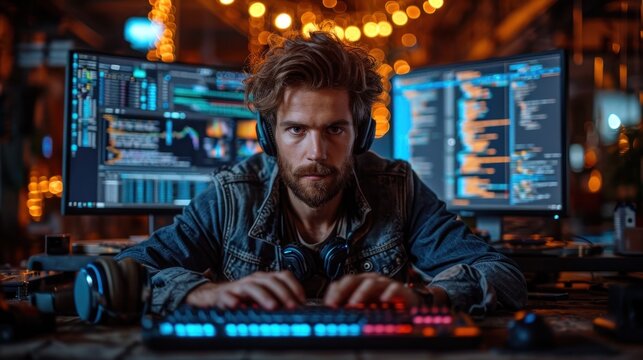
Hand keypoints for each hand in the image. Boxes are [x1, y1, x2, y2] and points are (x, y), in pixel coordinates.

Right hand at [185, 271, 305, 309]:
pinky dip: (233, 301)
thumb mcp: (263, 296)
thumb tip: (297, 309)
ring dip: (263, 296)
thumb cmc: (244, 297)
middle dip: (283, 293)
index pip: (283, 276)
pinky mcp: (224, 295)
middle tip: (292, 307)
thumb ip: (278, 299)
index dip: (295, 286)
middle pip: (270, 281)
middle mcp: (254, 279)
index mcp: (265, 278)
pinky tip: (239, 307)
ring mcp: (238, 286)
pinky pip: (228, 297)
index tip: (302, 301)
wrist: (214, 295)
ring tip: (272, 307)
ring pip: (252, 287)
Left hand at [323, 273, 422, 307]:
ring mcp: (385, 284)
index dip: (333, 293)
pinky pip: (394, 288)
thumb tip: (331, 313)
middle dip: (342, 291)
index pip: (342, 282)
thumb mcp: (363, 307)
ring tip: (353, 305)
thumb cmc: (383, 306)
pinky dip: (388, 293)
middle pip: (352, 279)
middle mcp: (370, 281)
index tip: (328, 306)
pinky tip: (383, 301)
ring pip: (370, 283)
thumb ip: (348, 307)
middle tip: (336, 305)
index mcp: (359, 283)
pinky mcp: (400, 290)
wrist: (408, 306)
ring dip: (360, 293)